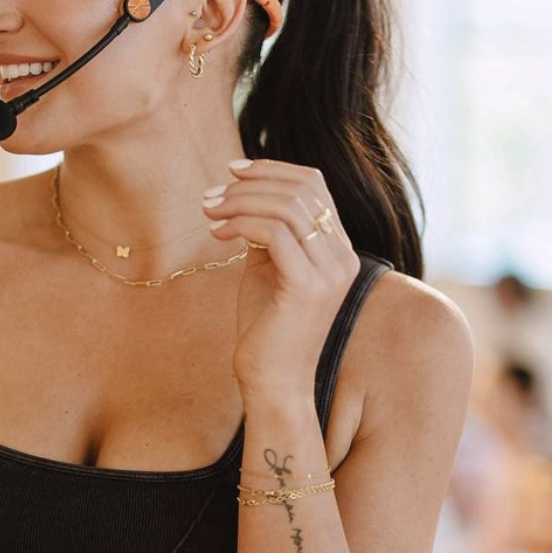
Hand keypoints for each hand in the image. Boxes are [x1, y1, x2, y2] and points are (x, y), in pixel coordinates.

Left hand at [202, 159, 360, 393]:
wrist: (272, 382)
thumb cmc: (264, 329)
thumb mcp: (266, 269)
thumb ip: (266, 233)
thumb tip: (243, 196)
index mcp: (337, 249)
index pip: (314, 185)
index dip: (272, 170)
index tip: (232, 173)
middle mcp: (342, 256)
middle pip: (303, 188)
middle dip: (251, 183)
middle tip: (211, 196)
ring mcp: (330, 271)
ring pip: (288, 206)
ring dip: (240, 202)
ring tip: (209, 213)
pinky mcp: (308, 287)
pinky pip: (275, 233)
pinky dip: (240, 224)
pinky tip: (217, 235)